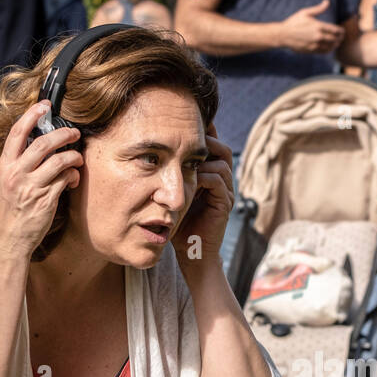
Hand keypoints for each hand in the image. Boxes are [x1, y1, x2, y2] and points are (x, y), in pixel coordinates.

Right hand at [0, 100, 83, 259]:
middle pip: (44, 143)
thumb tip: (36, 151)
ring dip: (74, 156)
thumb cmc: (6, 214)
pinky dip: (73, 176)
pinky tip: (73, 179)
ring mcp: (31, 186)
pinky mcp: (46, 200)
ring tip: (78, 157)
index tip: (44, 106)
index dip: (31, 115)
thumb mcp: (3, 185)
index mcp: (4, 166)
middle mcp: (16, 173)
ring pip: (59, 160)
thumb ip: (16, 167)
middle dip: (63, 134)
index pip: (17, 133)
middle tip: (74, 133)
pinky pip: (65, 179)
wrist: (6, 242)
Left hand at [172, 120, 233, 267]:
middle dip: (205, 139)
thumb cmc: (177, 223)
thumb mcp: (170, 193)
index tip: (181, 124)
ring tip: (183, 157)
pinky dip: (202, 175)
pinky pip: (217, 180)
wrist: (190, 252)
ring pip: (221, 162)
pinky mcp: (224, 204)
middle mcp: (222, 181)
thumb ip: (170, 173)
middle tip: (185, 134)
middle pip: (221, 148)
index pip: (212, 146)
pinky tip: (187, 178)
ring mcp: (226, 192)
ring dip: (202, 158)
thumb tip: (150, 150)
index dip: (201, 133)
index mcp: (211, 175)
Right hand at [281, 0, 343, 53]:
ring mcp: (315, 44)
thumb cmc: (294, 22)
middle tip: (342, 37)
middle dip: (340, 38)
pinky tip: (329, 47)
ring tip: (337, 43)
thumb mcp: (305, 12)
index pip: (335, 30)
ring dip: (335, 45)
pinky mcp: (311, 50)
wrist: (283, 35)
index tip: (342, 31)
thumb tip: (327, 1)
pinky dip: (328, 50)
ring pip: (330, 47)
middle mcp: (318, 36)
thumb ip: (319, 8)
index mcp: (318, 26)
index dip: (341, 31)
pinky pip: (324, 52)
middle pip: (335, 39)